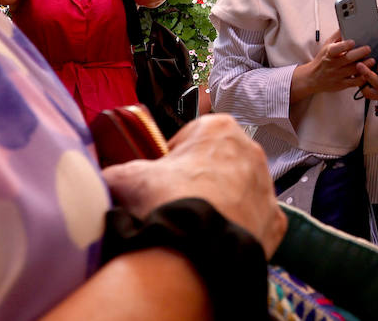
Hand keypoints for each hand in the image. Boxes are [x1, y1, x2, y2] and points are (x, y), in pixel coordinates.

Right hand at [103, 114, 286, 257]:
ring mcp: (267, 187)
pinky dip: (237, 230)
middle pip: (218, 163)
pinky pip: (254, 221)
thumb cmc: (166, 202)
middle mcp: (251, 151)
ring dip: (220, 203)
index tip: (159, 179)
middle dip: (198, 180)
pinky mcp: (275, 221)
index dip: (171, 159)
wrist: (195, 249)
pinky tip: (216, 240)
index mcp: (219, 128)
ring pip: (239, 191)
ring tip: (193, 225)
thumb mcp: (127, 178)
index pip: (191, 137)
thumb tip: (102, 179)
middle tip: (174, 203)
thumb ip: (116, 171)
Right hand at [289, 32, 372, 101]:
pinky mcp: (341, 84)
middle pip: (347, 59)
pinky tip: (368, 72)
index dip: (344, 45)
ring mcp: (337, 75)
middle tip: (368, 49)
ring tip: (372, 60)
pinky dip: (362, 78)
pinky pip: (354, 82)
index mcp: (329, 53)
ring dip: (364, 65)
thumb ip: (337, 36)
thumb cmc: (322, 59)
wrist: (312, 78)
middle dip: (359, 53)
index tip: (353, 41)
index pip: (336, 49)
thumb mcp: (326, 46)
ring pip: (353, 70)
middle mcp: (332, 64)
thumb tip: (346, 25)